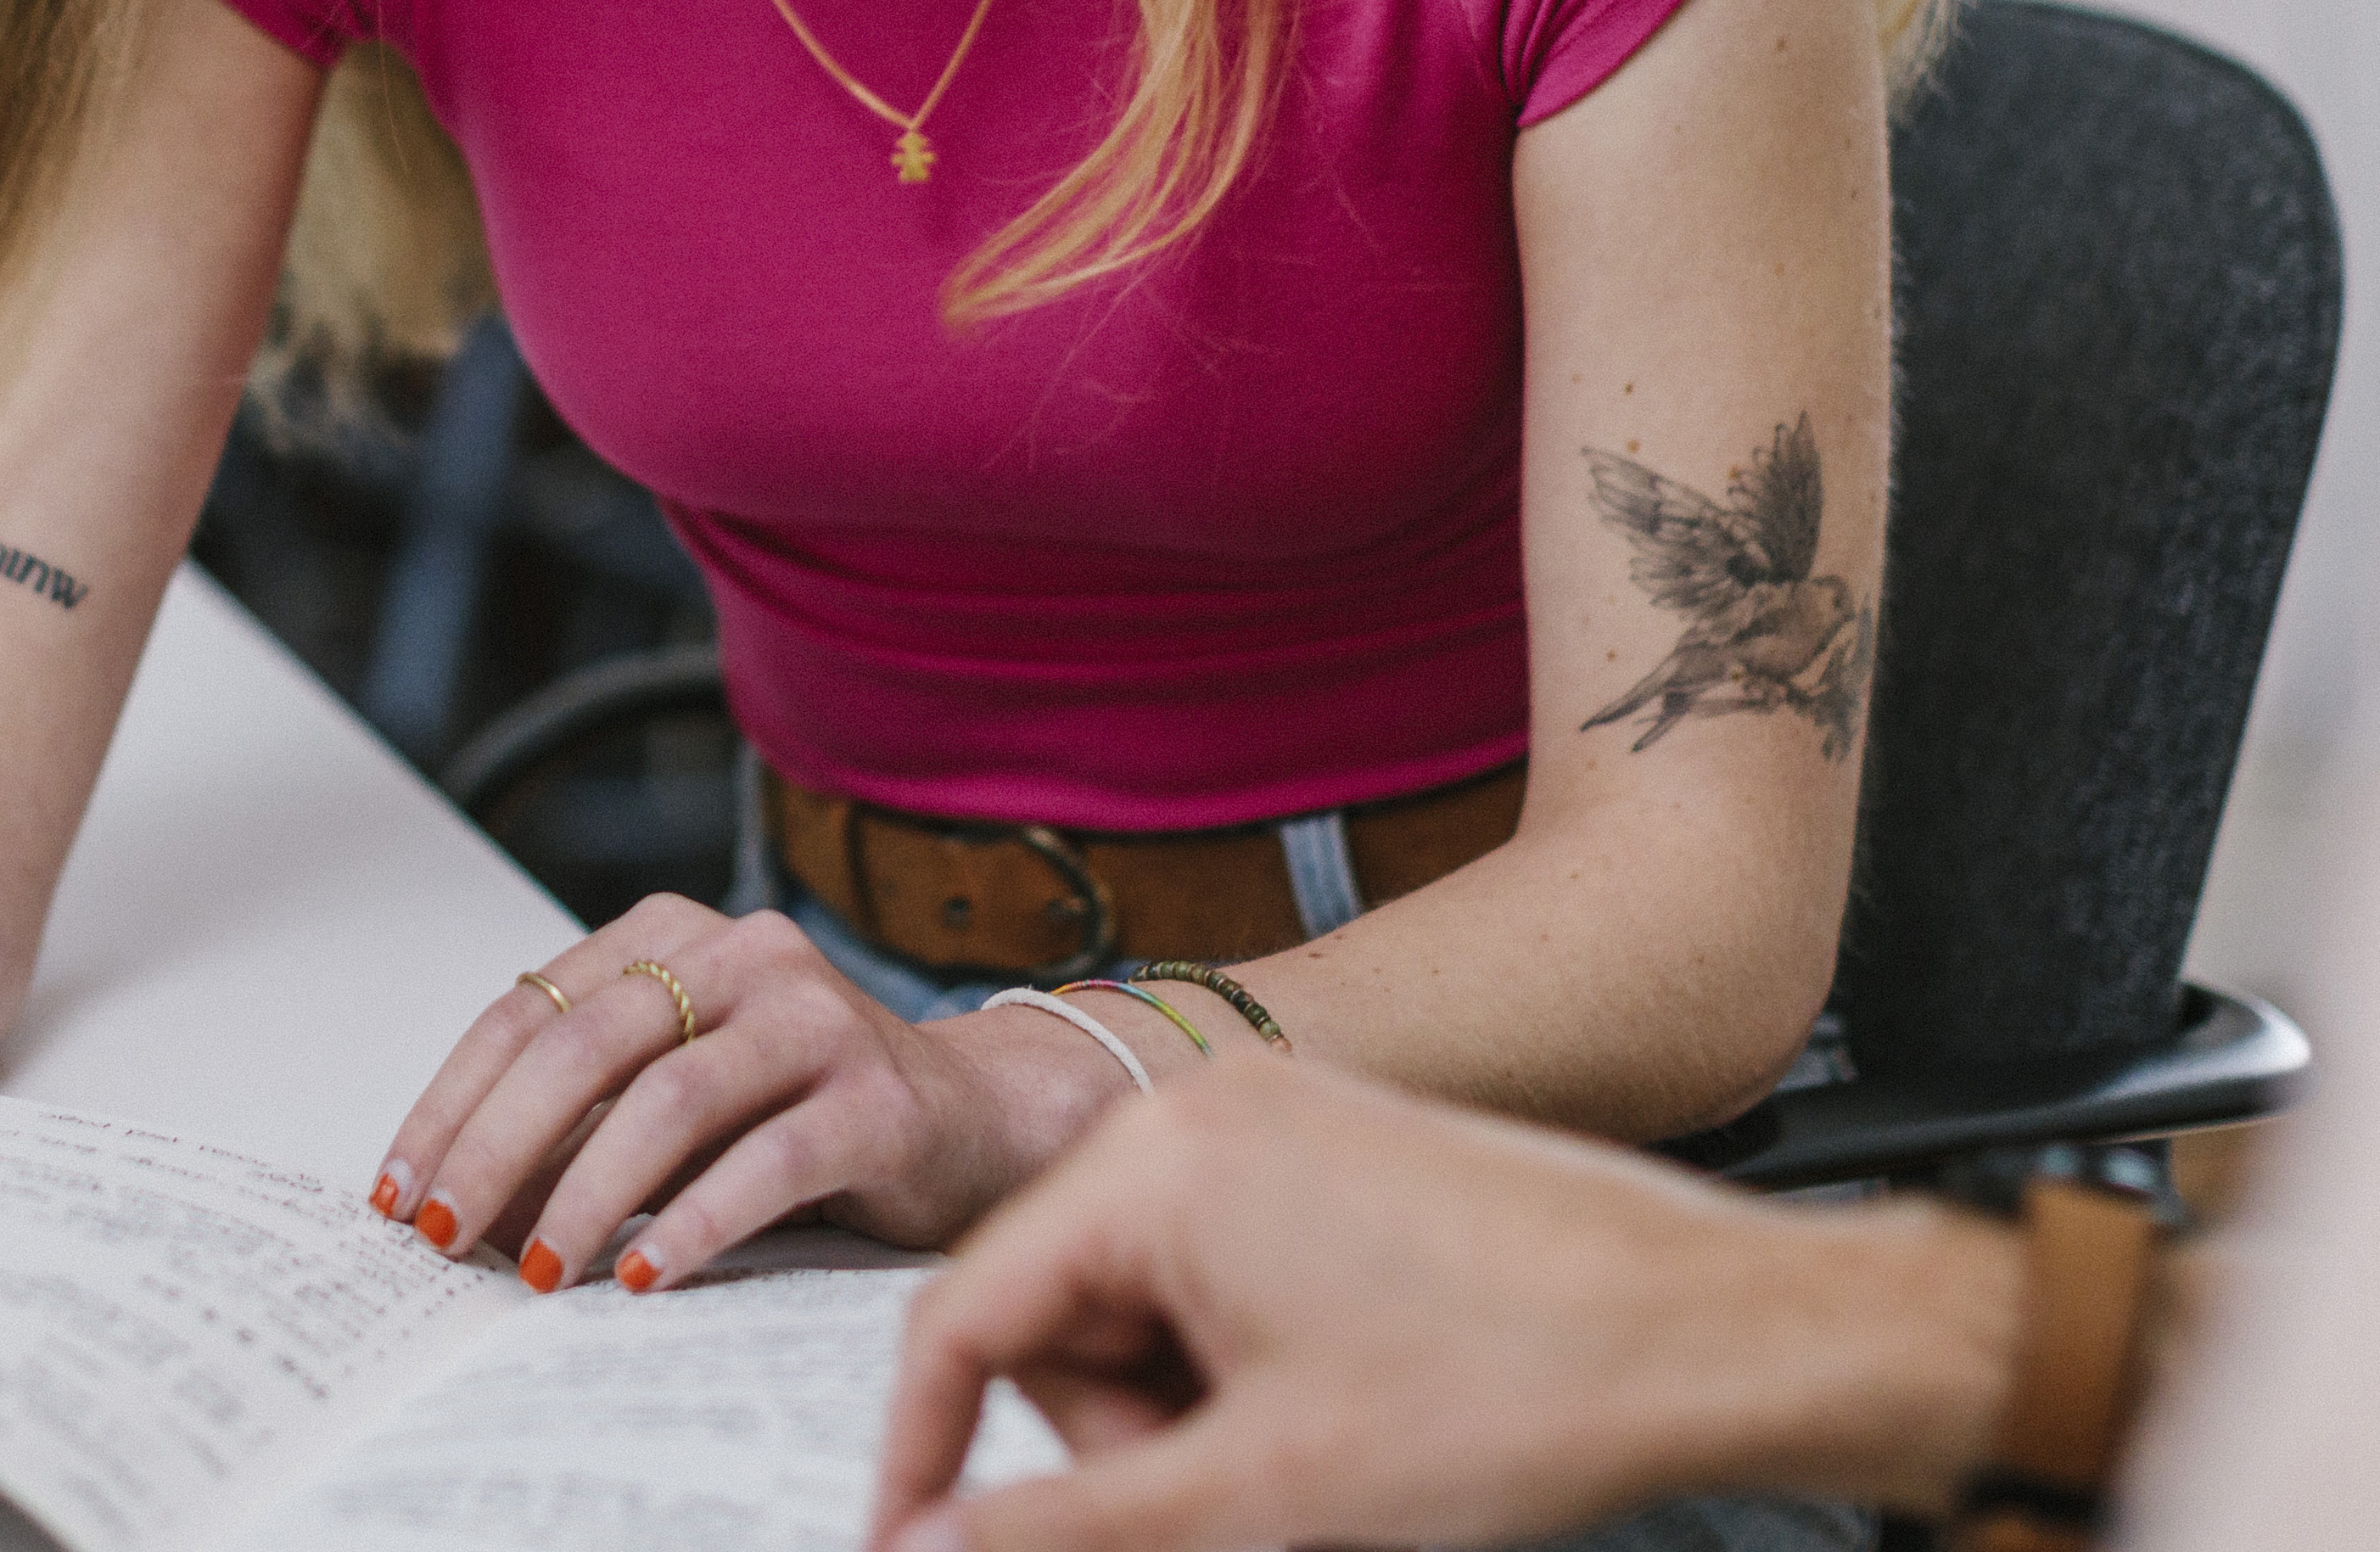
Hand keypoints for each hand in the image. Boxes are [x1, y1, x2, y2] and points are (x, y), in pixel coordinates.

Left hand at [371, 898, 1159, 1293]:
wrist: (971, 1120)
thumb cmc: (799, 1111)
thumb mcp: (679, 1087)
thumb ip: (586, 1108)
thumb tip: (456, 1192)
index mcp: (674, 934)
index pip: (531, 1008)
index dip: (453, 1101)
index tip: (398, 1190)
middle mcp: (743, 953)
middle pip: (589, 1044)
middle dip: (498, 1147)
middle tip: (447, 1235)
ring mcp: (815, 1016)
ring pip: (671, 1097)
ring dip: (586, 1194)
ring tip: (537, 1273)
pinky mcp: (877, 1095)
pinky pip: (772, 1157)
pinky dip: (698, 1220)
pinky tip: (647, 1277)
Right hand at [865, 1055, 2023, 1551]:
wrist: (1700, 1327)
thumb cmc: (1511, 1390)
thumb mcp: (1258, 1498)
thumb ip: (1063, 1531)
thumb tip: (917, 1546)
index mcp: (1154, 1161)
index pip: (965, 1314)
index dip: (928, 1455)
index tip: (919, 1551)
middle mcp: (1195, 1109)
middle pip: (1058, 1311)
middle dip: (1118, 1434)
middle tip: (1232, 1506)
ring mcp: (1267, 1118)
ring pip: (1142, 1302)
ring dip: (1189, 1410)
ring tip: (1305, 1468)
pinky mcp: (1325, 1151)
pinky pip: (1217, 1269)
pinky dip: (1243, 1364)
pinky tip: (1333, 1418)